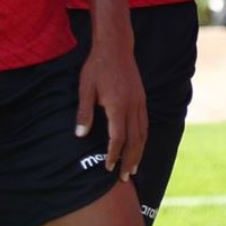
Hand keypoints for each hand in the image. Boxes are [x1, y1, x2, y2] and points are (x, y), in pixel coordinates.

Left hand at [78, 32, 147, 180]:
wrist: (115, 47)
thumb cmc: (97, 67)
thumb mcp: (85, 88)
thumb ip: (84, 112)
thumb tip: (80, 135)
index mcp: (118, 105)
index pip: (118, 138)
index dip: (113, 155)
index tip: (107, 168)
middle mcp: (133, 106)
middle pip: (135, 140)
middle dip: (130, 160)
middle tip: (125, 178)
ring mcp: (140, 103)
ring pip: (143, 134)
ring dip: (139, 152)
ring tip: (134, 167)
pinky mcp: (142, 99)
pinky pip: (145, 124)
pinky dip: (143, 139)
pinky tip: (139, 146)